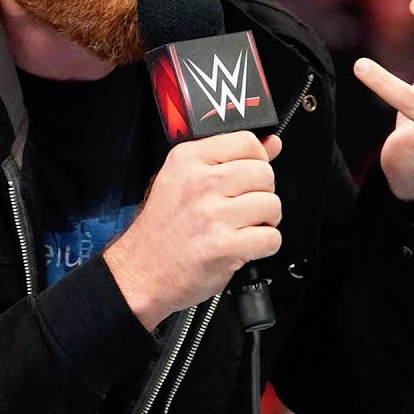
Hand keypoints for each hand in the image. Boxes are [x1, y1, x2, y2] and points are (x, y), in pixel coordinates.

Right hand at [104, 132, 282, 330]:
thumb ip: (229, 157)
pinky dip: (264, 245)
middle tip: (244, 207)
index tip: (248, 176)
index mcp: (188, 159)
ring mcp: (212, 215)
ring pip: (272, 204)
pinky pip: (271, 237)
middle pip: (264, 173)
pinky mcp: (224, 246)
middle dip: (262, 193)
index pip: (247, 141)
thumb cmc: (161, 230)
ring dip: (265, 221)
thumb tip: (271, 143)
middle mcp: (200, 183)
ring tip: (243, 227)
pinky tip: (244, 245)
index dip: (257, 160)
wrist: (141, 271)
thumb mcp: (183, 180)